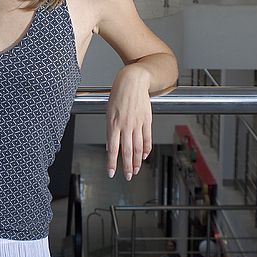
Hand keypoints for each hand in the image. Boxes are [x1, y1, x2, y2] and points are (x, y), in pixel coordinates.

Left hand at [105, 64, 152, 180]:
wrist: (133, 80)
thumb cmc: (118, 94)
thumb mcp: (108, 111)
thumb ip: (109, 130)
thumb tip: (109, 145)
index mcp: (114, 123)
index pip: (113, 148)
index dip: (112, 163)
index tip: (111, 173)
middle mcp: (126, 125)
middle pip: (127, 151)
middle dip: (127, 166)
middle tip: (128, 176)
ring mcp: (138, 123)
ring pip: (138, 147)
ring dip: (137, 161)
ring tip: (136, 170)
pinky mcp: (147, 120)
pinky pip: (147, 138)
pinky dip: (146, 149)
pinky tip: (145, 155)